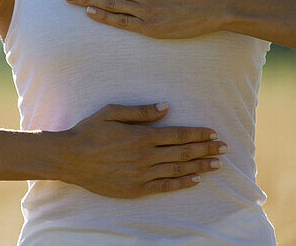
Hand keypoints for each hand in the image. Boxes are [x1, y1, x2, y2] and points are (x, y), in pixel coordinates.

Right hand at [57, 103, 226, 197]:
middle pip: (183, 153)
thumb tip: (166, 107)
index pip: (177, 135)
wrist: (70, 158)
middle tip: (225, 148)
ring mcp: (141, 175)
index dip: (198, 134)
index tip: (214, 133)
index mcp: (141, 136)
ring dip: (199, 166)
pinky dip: (181, 184)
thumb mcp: (112, 112)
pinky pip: (164, 187)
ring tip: (217, 164)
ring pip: (177, 170)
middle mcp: (145, 156)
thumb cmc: (89, 131)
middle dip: (206, 149)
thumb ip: (140, 111)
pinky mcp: (135, 189)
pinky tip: (195, 180)